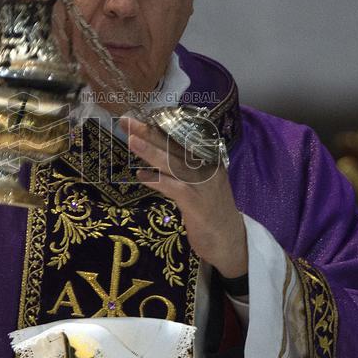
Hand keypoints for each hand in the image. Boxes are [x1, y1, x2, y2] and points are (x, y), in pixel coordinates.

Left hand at [120, 116, 247, 278]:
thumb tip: (153, 161)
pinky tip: (141, 176)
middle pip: (174, 146)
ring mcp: (202, 185)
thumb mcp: (199, 185)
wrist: (230, 241)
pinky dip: (157, 181)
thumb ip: (181, 171)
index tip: (139, 116)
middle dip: (149, 132)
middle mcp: (206, 167)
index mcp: (207, 160)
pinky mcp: (196, 204)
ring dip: (151, 151)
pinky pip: (174, 188)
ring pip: (173, 163)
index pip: (181, 138)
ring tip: (131, 140)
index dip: (160, 127)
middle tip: (127, 121)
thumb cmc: (211, 212)